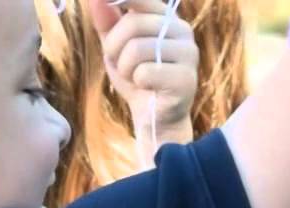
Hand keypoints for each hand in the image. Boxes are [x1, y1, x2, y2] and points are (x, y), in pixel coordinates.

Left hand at [88, 0, 198, 144]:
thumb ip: (106, 20)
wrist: (154, 115)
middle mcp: (183, 31)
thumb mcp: (115, 45)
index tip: (101, 0)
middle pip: (134, 23)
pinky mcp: (186, 79)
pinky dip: (136, 82)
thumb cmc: (135, 76)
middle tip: (117, 61)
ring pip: (137, 49)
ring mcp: (188, 54)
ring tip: (133, 76)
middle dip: (114, 46)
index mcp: (167, 18)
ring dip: (125, 67)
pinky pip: (145, 73)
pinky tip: (146, 88)